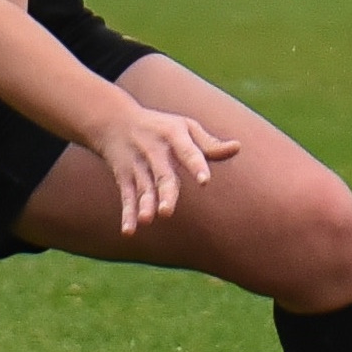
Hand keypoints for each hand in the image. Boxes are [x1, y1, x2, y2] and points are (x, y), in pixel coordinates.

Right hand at [92, 106, 239, 235]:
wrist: (113, 120)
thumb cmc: (161, 126)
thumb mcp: (185, 126)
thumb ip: (209, 143)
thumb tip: (238, 147)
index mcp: (174, 135)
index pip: (188, 151)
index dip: (196, 165)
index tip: (204, 181)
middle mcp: (154, 151)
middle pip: (162, 175)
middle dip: (165, 193)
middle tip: (166, 212)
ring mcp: (138, 165)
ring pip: (143, 188)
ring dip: (144, 205)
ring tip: (147, 220)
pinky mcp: (124, 177)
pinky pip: (127, 197)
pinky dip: (127, 214)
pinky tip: (129, 231)